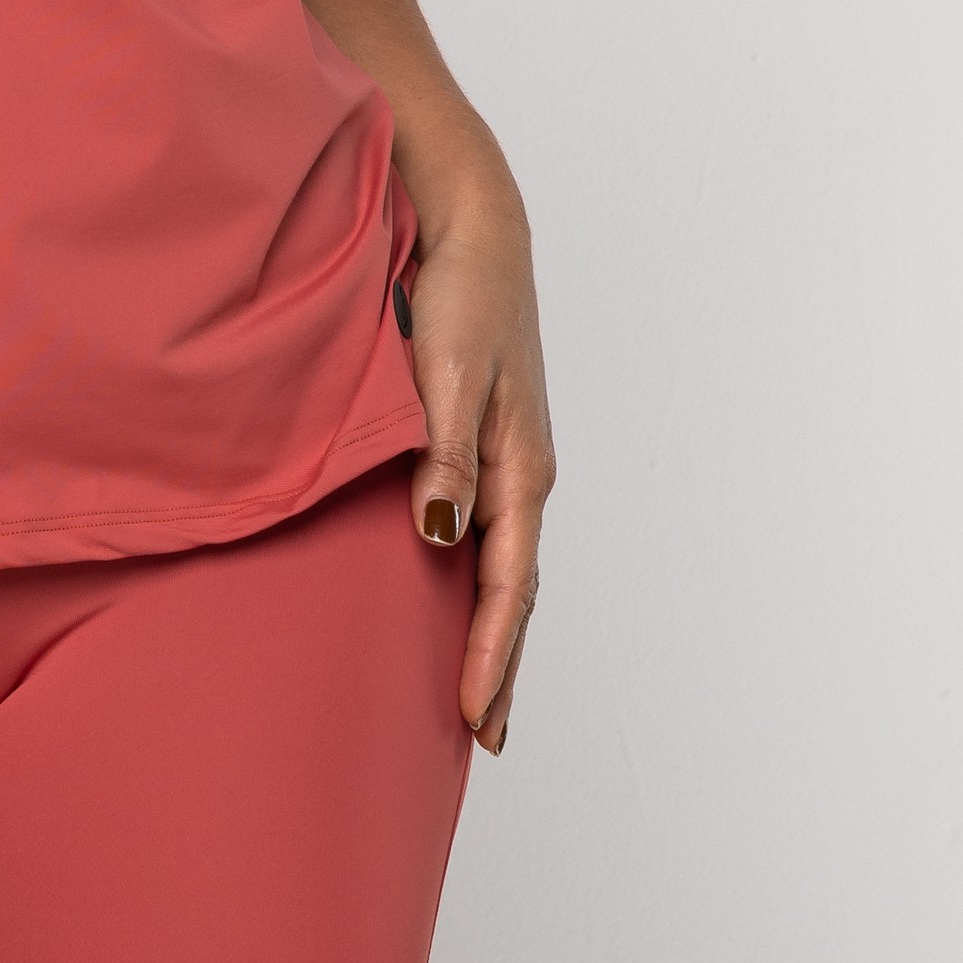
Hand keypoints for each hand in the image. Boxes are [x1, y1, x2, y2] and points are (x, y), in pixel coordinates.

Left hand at [402, 206, 553, 755]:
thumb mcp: (451, 373)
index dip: (489, 654)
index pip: (509, 586)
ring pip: (502, 562)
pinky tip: (458, 587)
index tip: (469, 716)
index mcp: (522, 467)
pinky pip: (486, 526)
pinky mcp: (485, 436)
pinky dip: (477, 575)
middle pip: (516, 589)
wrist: (476, 226)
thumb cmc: (465, 292)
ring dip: (492, 626)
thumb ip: (445, 453)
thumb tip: (440, 536)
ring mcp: (507, 455)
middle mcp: (522, 471)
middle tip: (483, 736)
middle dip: (500, 662)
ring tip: (475, 689)